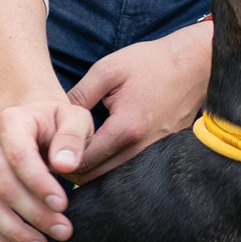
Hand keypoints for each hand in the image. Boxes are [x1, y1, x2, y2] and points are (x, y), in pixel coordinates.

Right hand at [0, 98, 93, 241]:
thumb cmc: (59, 123)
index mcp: (10, 121)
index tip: (63, 205)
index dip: (39, 185)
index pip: (19, 158)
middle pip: (4, 187)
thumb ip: (73, 137)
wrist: (35, 122)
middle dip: (34, 214)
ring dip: (14, 232)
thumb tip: (64, 164)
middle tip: (63, 232)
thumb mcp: (76, 118)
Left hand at [65, 21, 212, 182]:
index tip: (46, 149)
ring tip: (76, 152)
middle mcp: (142, 149)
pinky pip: (131, 170)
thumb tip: (54, 119)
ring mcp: (156, 154)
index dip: (60, 159)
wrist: (194, 64)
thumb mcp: (107, 70)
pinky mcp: (164, 154)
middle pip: (97, 178)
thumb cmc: (150, 63)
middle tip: (56, 155)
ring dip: (94, 170)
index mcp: (125, 128)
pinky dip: (113, 166)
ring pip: (114, 179)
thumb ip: (79, 96)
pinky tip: (101, 151)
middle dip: (73, 170)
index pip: (83, 162)